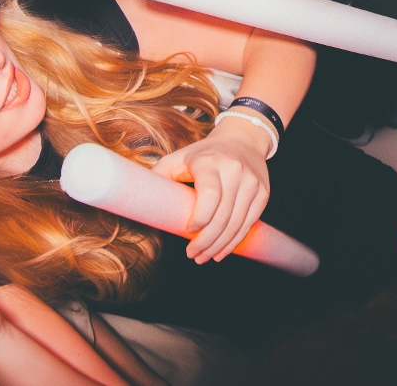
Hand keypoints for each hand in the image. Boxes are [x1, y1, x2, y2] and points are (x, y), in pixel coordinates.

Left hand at [153, 120, 270, 262]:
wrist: (243, 139)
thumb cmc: (205, 153)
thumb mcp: (180, 157)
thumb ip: (159, 175)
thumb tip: (133, 196)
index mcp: (210, 162)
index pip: (210, 195)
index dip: (200, 218)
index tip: (188, 232)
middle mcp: (234, 170)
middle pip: (223, 215)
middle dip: (207, 241)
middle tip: (193, 255)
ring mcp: (252, 182)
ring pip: (237, 223)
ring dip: (220, 246)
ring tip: (205, 257)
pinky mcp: (263, 192)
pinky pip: (249, 222)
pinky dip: (235, 240)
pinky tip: (222, 250)